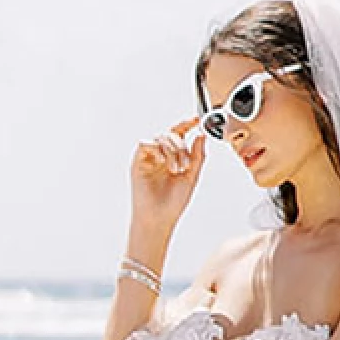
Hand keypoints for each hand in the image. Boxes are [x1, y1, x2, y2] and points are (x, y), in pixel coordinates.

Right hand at [129, 117, 205, 231]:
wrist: (159, 218)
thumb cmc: (173, 202)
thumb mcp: (192, 177)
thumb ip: (198, 156)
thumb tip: (201, 136)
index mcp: (174, 157)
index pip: (179, 135)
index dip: (187, 124)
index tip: (196, 120)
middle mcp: (161, 155)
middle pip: (171, 135)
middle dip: (181, 146)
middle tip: (185, 164)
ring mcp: (149, 158)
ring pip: (160, 137)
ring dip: (171, 150)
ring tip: (175, 169)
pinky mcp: (138, 162)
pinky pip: (146, 143)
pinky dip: (156, 148)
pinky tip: (162, 161)